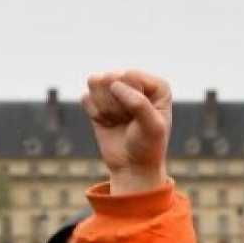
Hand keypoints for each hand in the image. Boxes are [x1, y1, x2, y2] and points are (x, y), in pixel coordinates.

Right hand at [82, 70, 171, 194]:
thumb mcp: (152, 127)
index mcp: (157, 86)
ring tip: (119, 120)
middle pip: (111, 77)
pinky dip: (95, 114)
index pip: (130, 75)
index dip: (129, 99)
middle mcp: (137, 82)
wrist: (133, 167)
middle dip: (115, 105)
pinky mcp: (99, 99)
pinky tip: (108, 123)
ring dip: (104, 108)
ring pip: (95, 82)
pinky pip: (86, 97)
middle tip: (128, 121)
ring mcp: (117, 89)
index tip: (139, 117)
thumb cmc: (148, 146)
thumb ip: (138, 103)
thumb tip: (114, 84)